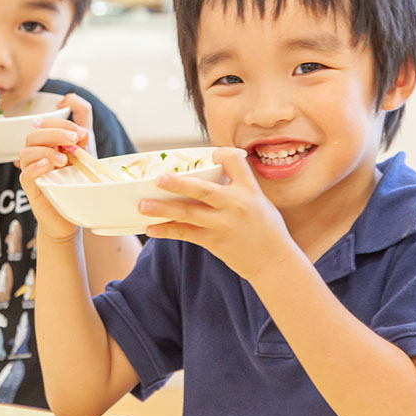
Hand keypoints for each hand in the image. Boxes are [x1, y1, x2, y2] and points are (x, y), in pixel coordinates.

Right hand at [18, 94, 94, 239]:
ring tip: (63, 160)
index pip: (47, 124)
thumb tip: (70, 99)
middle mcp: (38, 155)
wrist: (73, 214)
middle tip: (74, 140)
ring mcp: (33, 171)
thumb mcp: (86, 150)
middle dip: (55, 132)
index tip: (80, 132)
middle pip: (34, 134)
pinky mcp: (31, 188)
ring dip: (46, 150)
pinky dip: (35, 167)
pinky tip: (48, 166)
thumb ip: (82, 124)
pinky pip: (25, 174)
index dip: (62, 123)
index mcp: (49, 144)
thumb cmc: (77, 182)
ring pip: (26, 151)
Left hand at [140, 148, 299, 282]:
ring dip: (163, 209)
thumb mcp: (259, 201)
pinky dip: (167, 231)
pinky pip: (185, 234)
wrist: (273, 262)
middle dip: (178, 184)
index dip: (220, 154)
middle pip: (203, 190)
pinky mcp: (214, 241)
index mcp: (249, 190)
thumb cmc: (266, 229)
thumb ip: (238, 187)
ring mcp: (223, 224)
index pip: (234, 161)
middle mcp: (236, 205)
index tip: (211, 154)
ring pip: (188, 213)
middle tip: (158, 179)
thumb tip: (212, 174)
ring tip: (142, 204)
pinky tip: (151, 228)